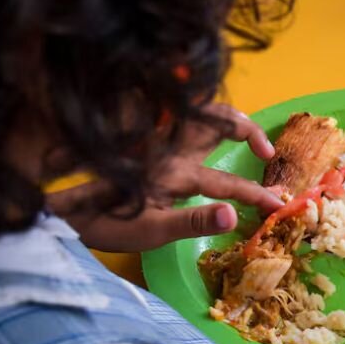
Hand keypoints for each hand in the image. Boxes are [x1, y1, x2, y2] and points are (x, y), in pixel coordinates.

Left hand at [50, 104, 283, 251]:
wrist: (65, 208)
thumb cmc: (107, 223)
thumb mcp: (151, 231)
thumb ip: (194, 221)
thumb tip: (233, 216)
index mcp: (178, 173)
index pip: (230, 183)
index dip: (258, 195)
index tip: (278, 206)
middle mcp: (172, 148)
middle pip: (218, 120)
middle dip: (249, 130)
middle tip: (266, 151)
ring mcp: (159, 140)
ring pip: (201, 112)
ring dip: (228, 118)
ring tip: (246, 136)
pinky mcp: (148, 139)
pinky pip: (184, 117)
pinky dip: (205, 118)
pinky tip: (208, 137)